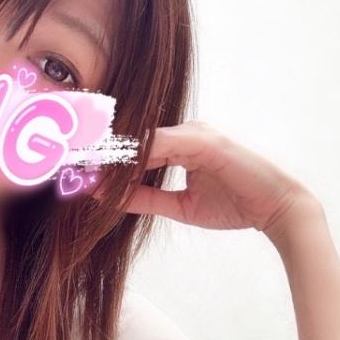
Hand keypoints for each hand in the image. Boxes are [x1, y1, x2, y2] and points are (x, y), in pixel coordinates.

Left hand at [95, 120, 320, 237]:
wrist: (276, 207)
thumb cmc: (235, 204)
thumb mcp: (181, 205)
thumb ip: (147, 198)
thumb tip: (111, 199)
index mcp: (180, 143)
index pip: (134, 148)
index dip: (105, 158)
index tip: (73, 167)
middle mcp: (185, 131)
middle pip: (133, 138)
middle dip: (99, 150)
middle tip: (63, 160)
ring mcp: (193, 132)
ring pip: (141, 139)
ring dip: (110, 151)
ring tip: (76, 161)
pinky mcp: (202, 140)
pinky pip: (159, 145)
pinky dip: (133, 155)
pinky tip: (110, 165)